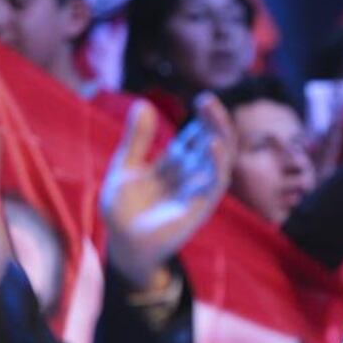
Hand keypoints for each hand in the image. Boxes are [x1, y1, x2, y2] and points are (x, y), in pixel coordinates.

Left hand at [102, 94, 231, 290]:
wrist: (121, 243)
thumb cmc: (123, 209)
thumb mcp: (125, 166)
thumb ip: (137, 138)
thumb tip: (143, 104)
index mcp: (176, 163)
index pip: (198, 134)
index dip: (204, 117)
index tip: (203, 99)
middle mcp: (191, 174)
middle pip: (214, 142)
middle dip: (215, 121)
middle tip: (208, 100)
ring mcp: (197, 190)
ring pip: (221, 160)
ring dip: (221, 136)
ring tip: (215, 114)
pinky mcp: (199, 207)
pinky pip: (216, 183)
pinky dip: (217, 163)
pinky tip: (213, 144)